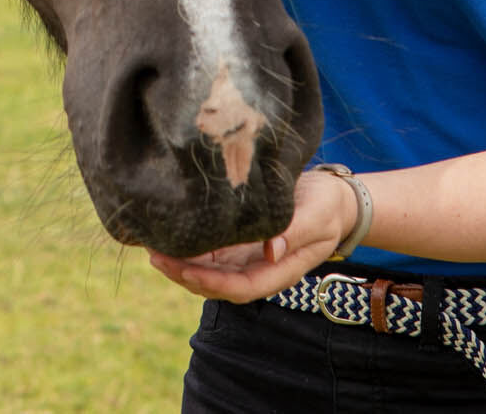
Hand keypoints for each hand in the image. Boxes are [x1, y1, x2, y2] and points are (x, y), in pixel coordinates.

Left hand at [145, 168, 356, 303]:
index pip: (239, 288)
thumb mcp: (317, 216)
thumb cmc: (327, 206)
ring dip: (180, 263)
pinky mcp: (239, 242)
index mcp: (279, 270)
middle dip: (184, 274)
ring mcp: (247, 258)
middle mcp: (259, 269)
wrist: (333, 198)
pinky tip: (169, 235)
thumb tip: (271, 251)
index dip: (210, 282)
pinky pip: (210, 253)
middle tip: (155, 255)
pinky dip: (189, 248)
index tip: (183, 268)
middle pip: (216, 284)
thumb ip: (296, 232)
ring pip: (208, 271)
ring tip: (153, 246)